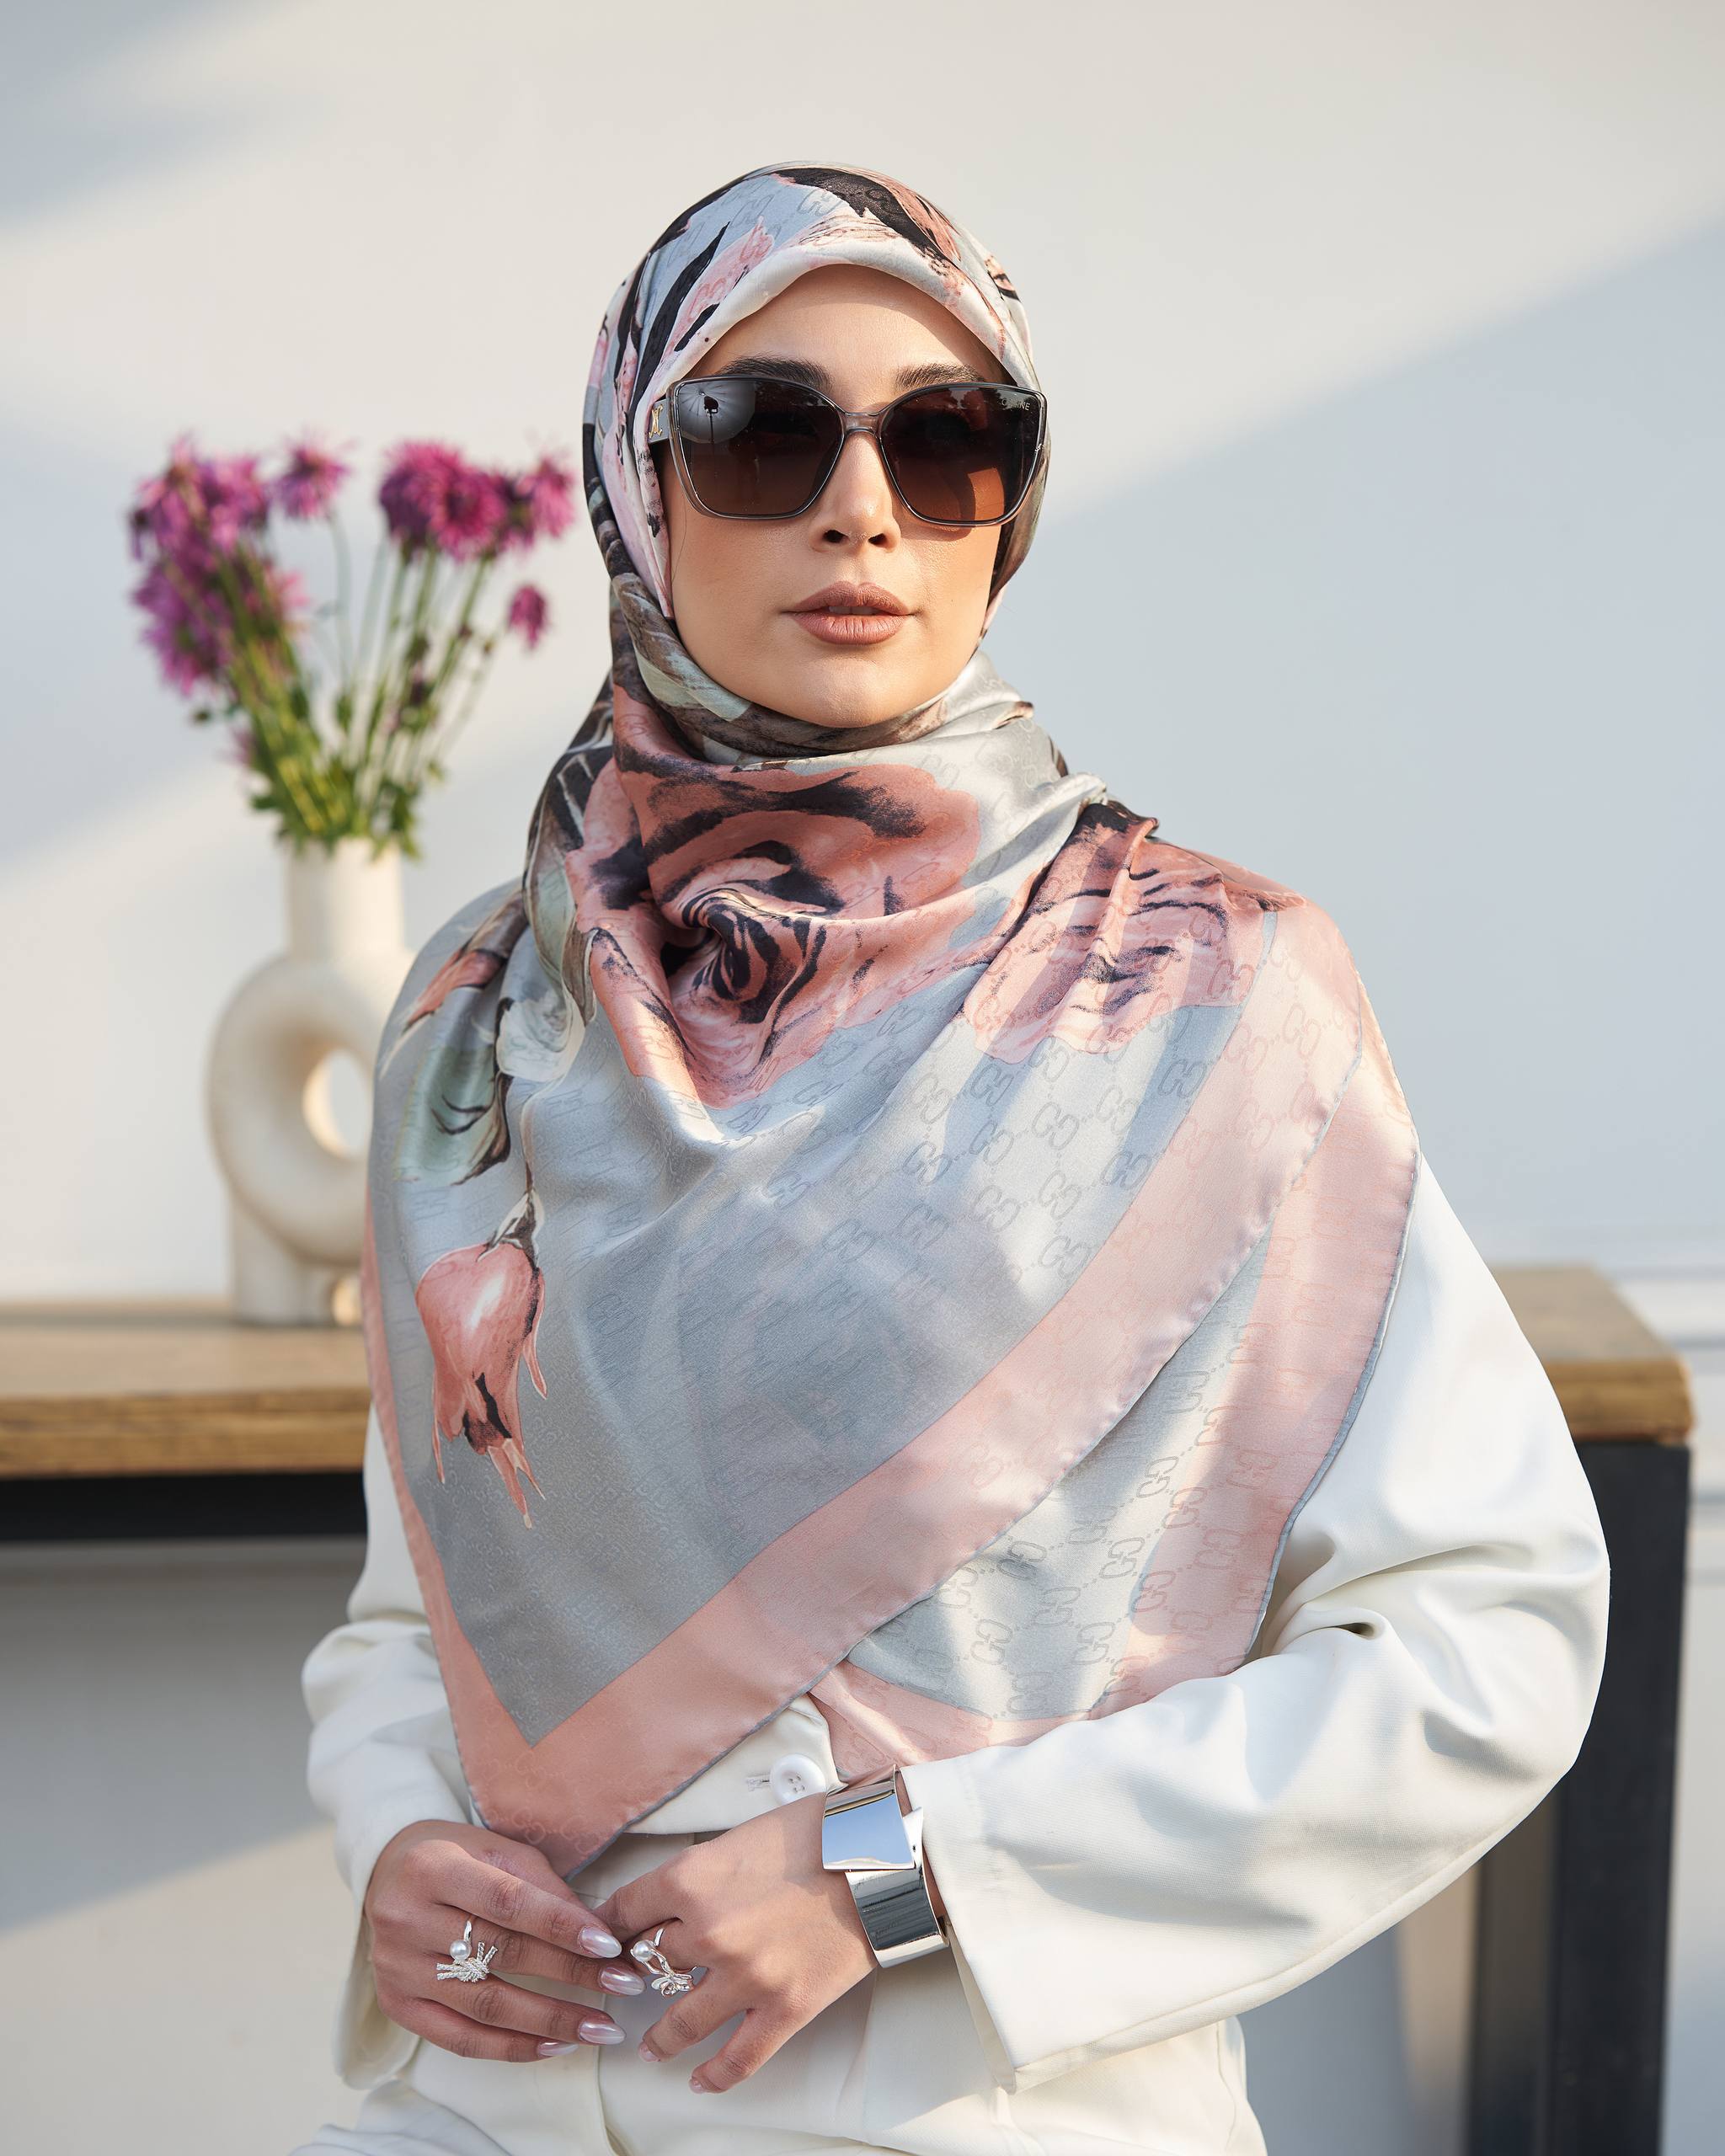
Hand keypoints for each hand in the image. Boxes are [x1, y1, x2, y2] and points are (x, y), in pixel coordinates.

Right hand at [362, 1818, 647, 2061]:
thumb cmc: (458, 1857)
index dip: (561, 1925)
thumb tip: (596, 1933)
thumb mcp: (498, 1851)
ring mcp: (397, 1968)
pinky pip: (459, 2038)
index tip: (610, 1946)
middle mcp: (407, 1919)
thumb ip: (543, 1887)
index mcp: (433, 1868)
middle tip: (622, 1987)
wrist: (387, 1873)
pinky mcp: (397, 2005)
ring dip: (550, 2021)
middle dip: (570, 1974)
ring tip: (599, 2028)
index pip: (507, 1903)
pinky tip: (553, 2046)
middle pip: (500, 1954)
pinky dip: (510, 2048)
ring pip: (484, 2005)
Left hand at [588, 1792, 881, 2094]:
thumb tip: (681, 1898)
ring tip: (651, 2047)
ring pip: (678, 2022)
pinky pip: (737, 2059)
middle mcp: (707, 1932)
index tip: (602, 1938)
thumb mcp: (741, 1836)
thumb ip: (705, 1871)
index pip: (624, 1909)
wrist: (882, 1854)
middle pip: (649, 1962)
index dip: (608, 1926)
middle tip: (631, 1983)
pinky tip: (699, 2079)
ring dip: (659, 2038)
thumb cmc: (819, 1831)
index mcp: (691, 1878)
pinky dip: (713, 2076)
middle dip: (638, 1972)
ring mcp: (744, 1977)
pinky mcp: (784, 2009)